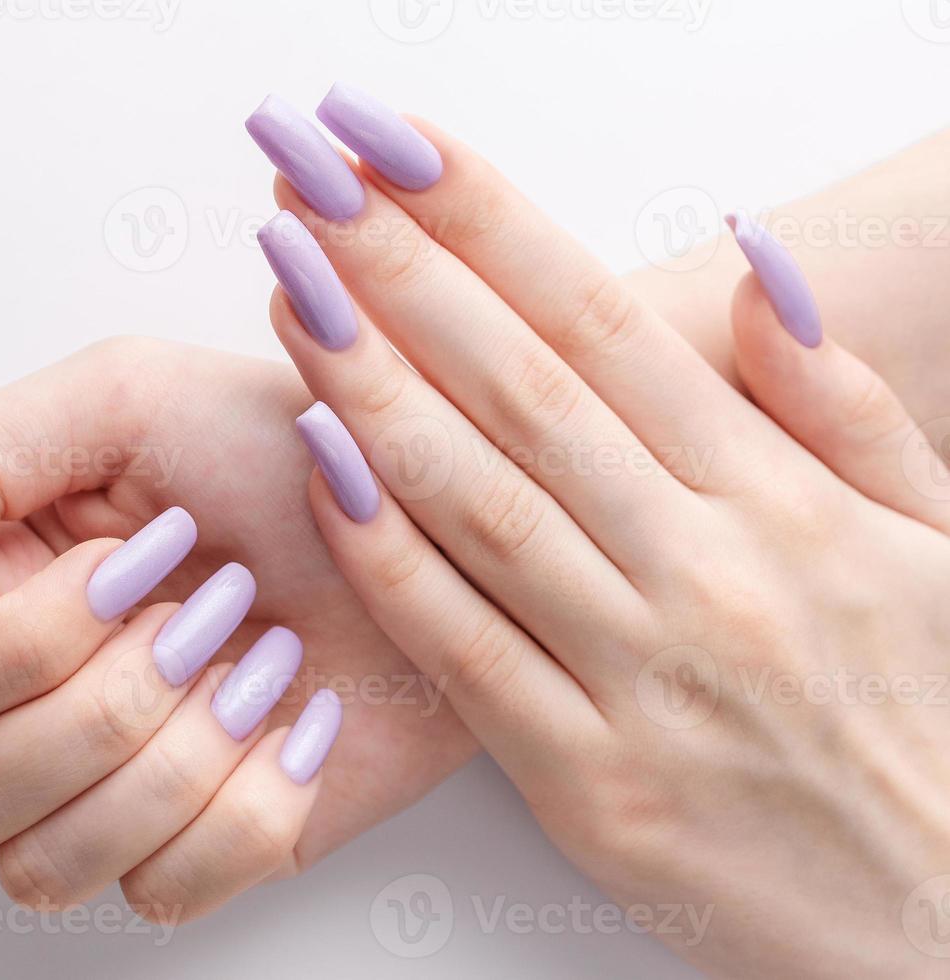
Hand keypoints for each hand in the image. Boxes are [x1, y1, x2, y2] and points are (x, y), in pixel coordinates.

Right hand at [0, 338, 474, 920]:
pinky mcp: (192, 851)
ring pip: (41, 867)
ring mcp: (102, 794)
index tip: (131, 560)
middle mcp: (17, 712)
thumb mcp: (120, 396)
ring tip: (259, 660)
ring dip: (173, 758)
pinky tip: (296, 725)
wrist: (425, 526)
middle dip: (101, 705)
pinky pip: (160, 894)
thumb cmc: (277, 452)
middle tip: (208, 608)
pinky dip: (245, 807)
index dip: (16, 643)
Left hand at [253, 84, 949, 975]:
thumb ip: (843, 404)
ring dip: (369, 389)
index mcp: (783, 501)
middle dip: (403, 276)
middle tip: (312, 187)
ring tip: (290, 292)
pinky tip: (320, 471)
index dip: (494, 225)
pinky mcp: (590, 785)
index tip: (402, 151)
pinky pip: (465, 650)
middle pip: (524, 392)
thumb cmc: (934, 716)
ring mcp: (642, 679)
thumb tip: (753, 269)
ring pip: (479, 505)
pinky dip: (387, 557)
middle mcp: (707, 572)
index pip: (611, 324)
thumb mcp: (932, 539)